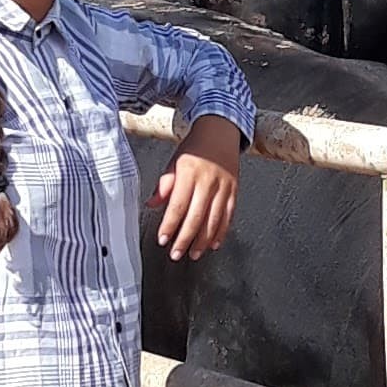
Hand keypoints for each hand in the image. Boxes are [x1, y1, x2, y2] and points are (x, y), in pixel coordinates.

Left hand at [156, 115, 242, 260]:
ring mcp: (224, 187)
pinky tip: (214, 244)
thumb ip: (164, 184)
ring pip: (213, 220)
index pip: (177, 206)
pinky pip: (228, 216)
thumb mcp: (174, 162)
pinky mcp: (234, 191)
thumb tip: (152, 204)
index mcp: (189, 173)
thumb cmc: (195, 148)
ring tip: (193, 254)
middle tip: (176, 254)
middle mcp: (207, 181)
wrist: (220, 132)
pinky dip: (222, 232)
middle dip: (184, 239)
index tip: (162, 239)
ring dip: (202, 241)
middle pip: (195, 217)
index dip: (169, 225)